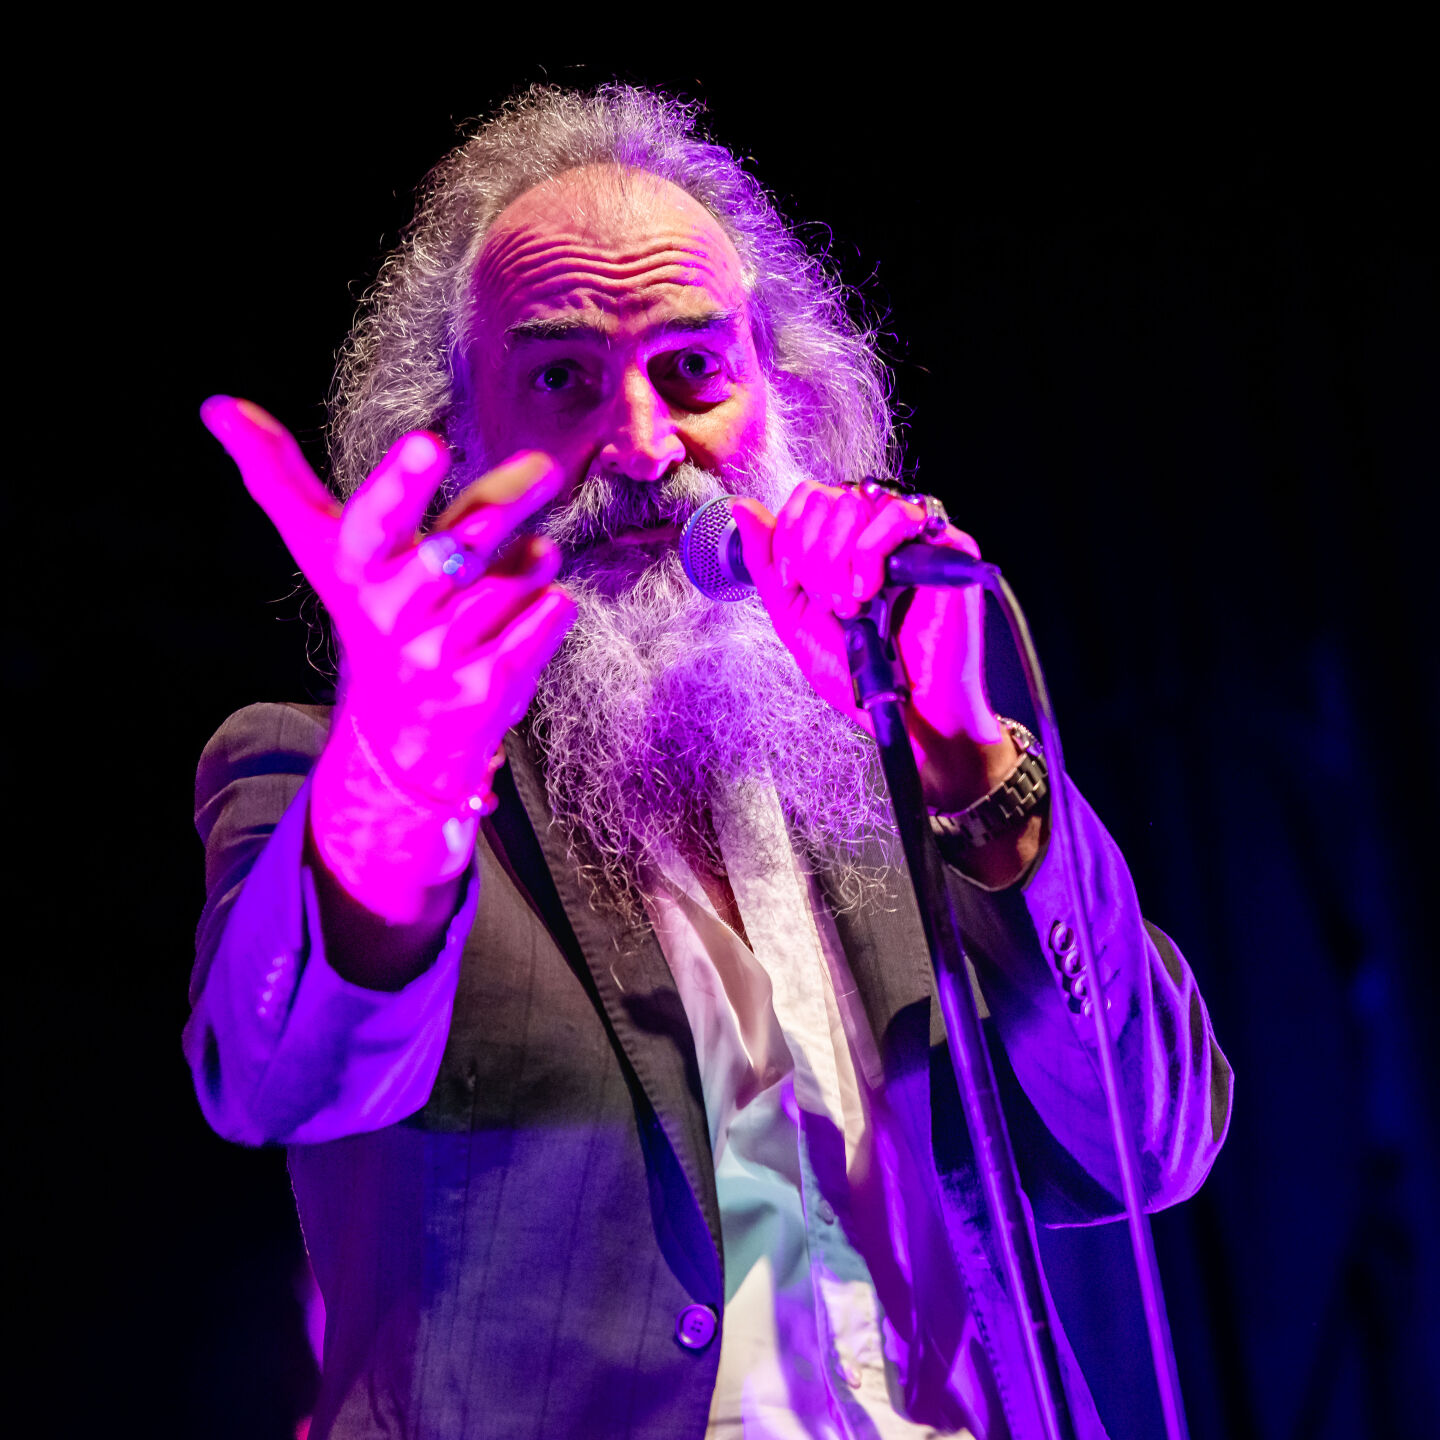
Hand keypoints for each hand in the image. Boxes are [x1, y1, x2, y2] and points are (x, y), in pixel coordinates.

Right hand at [202, 397, 575, 922]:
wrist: (402, 730)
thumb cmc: (374, 608)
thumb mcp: (325, 547)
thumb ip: (282, 475)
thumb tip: (215, 405)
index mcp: (356, 567)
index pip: (373, 521)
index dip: (400, 484)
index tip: (429, 440)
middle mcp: (394, 612)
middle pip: (456, 543)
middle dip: (501, 506)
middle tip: (542, 468)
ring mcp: (441, 654)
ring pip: (513, 577)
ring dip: (531, 558)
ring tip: (530, 554)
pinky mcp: (487, 687)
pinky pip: (542, 620)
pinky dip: (551, 604)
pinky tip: (542, 602)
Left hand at [731, 482, 1013, 811]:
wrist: (905, 711)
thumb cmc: (857, 672)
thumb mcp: (793, 617)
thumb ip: (766, 562)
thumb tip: (741, 507)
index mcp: (844, 542)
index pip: (810, 496)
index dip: (791, 535)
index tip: (794, 583)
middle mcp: (877, 532)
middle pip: (828, 497)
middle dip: (813, 555)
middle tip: (830, 604)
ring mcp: (912, 537)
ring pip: (856, 501)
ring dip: (838, 558)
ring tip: (852, 605)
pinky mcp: (947, 545)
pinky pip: (901, 514)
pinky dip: (870, 552)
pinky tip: (871, 591)